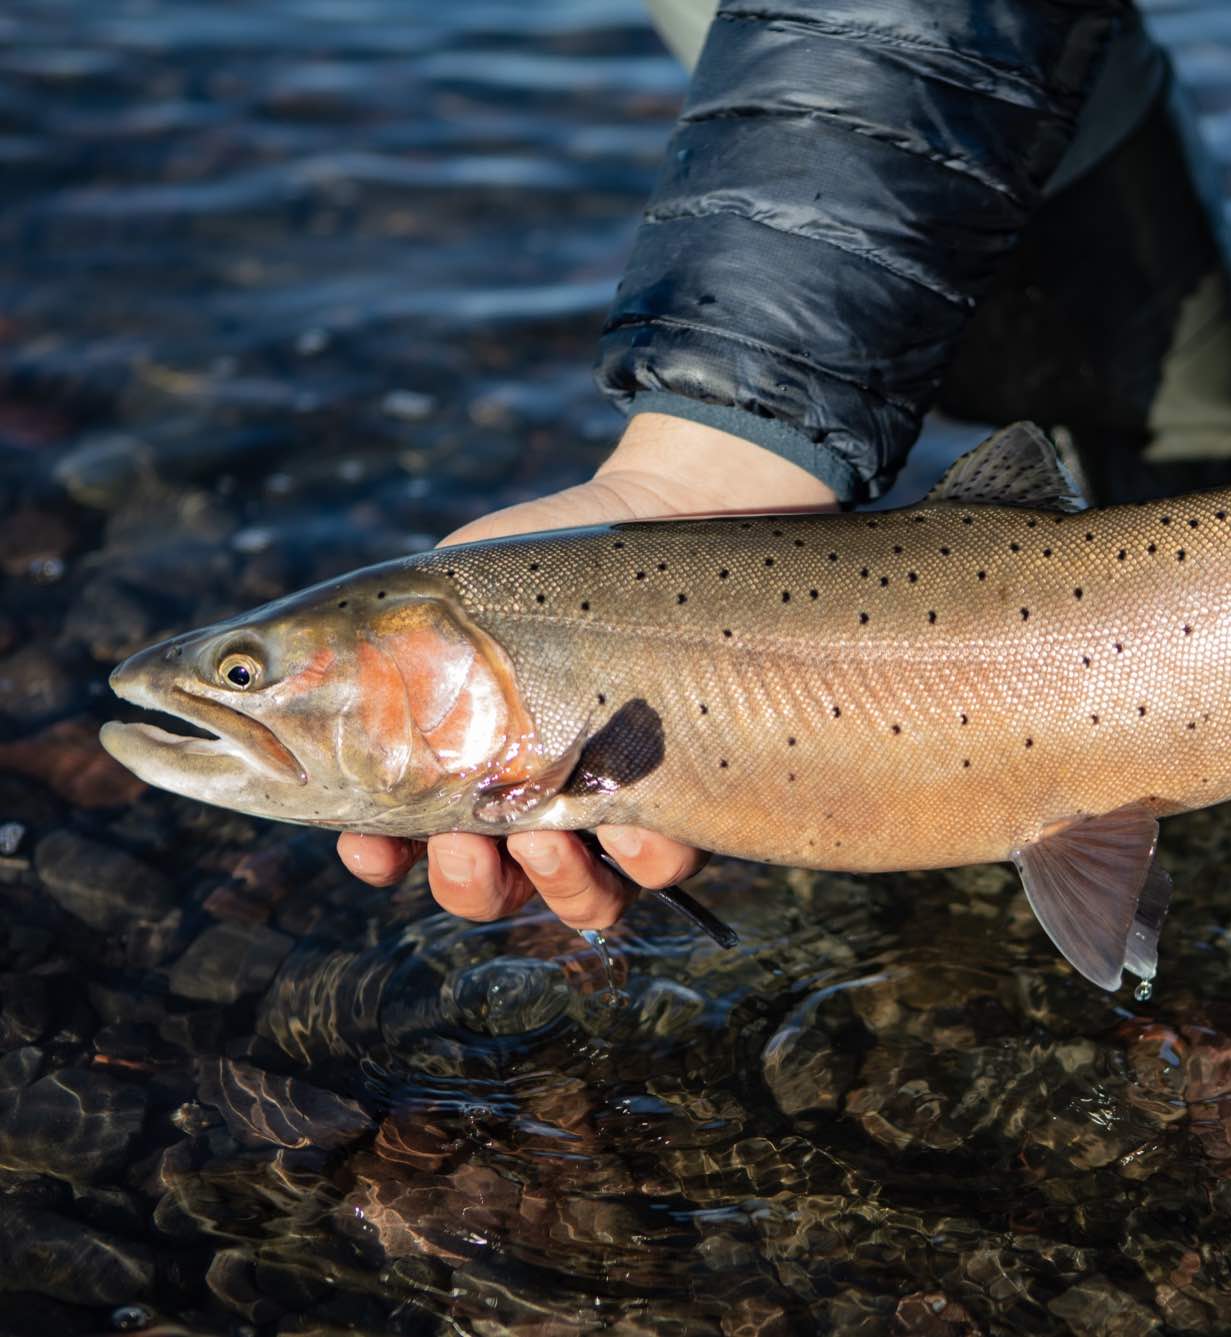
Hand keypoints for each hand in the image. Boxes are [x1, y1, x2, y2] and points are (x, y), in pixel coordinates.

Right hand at [338, 412, 836, 925]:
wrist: (654, 518)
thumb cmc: (528, 562)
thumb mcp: (424, 599)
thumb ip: (353, 652)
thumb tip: (212, 668)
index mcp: (454, 765)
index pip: (403, 843)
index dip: (380, 860)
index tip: (370, 847)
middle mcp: (527, 800)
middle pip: (488, 889)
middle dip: (468, 886)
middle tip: (466, 846)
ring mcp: (606, 807)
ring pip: (575, 898)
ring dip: (551, 886)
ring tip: (546, 836)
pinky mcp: (680, 797)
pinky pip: (661, 868)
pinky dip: (643, 862)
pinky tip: (632, 825)